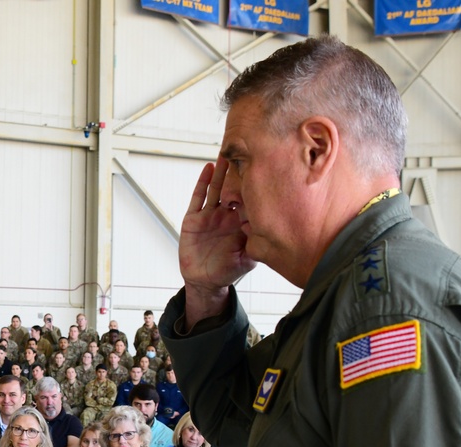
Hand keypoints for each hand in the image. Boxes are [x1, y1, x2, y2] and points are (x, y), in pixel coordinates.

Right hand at [179, 159, 256, 325]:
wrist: (205, 281)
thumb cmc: (228, 271)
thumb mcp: (248, 260)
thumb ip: (256, 246)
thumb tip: (264, 230)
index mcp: (242, 223)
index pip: (251, 199)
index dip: (256, 185)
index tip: (266, 168)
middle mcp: (227, 215)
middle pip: (235, 188)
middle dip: (240, 171)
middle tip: (248, 150)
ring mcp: (211, 215)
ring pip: (217, 188)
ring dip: (222, 171)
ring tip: (228, 152)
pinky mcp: (194, 219)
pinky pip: (198, 198)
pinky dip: (203, 183)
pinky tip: (208, 168)